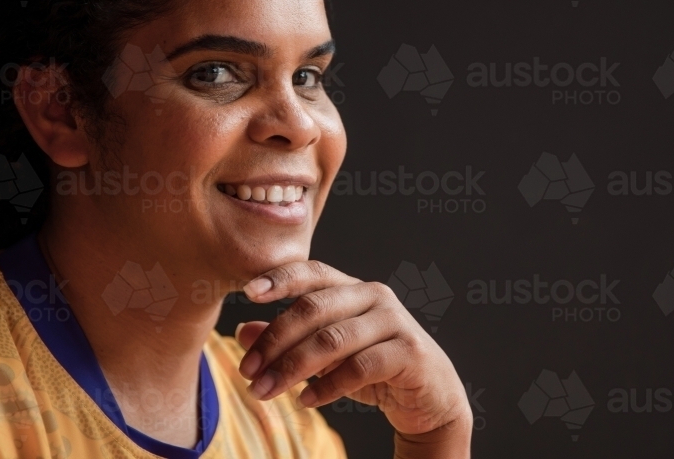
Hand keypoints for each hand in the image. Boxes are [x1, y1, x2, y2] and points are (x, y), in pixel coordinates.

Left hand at [236, 261, 471, 455]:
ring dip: (292, 368)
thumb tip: (243, 333)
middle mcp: (374, 295)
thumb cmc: (374, 369)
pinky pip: (360, 367)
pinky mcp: (409, 351)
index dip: (280, 278)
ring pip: (332, 339)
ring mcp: (394, 321)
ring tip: (264, 392)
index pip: (312, 272)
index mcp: (352, 287)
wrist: (430, 399)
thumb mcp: (326, 355)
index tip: (246, 294)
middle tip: (246, 372)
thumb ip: (289, 340)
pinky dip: (327, 386)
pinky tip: (305, 401)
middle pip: (314, 309)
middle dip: (274, 341)